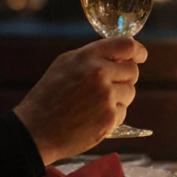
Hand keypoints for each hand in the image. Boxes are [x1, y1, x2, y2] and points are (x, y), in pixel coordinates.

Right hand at [13, 36, 145, 164]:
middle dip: (124, 78)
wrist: (35, 131)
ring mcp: (106, 97)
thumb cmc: (48, 97)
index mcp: (87, 57)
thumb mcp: (65, 65)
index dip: (137, 51)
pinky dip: (112, 115)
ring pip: (129, 92)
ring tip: (94, 104)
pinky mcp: (109, 118)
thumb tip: (120, 55)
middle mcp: (99, 74)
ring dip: (118, 98)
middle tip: (108, 86)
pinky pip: (122, 112)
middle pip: (132, 71)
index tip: (140, 56)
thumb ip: (93, 57)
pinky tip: (92, 117)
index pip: (126, 45)